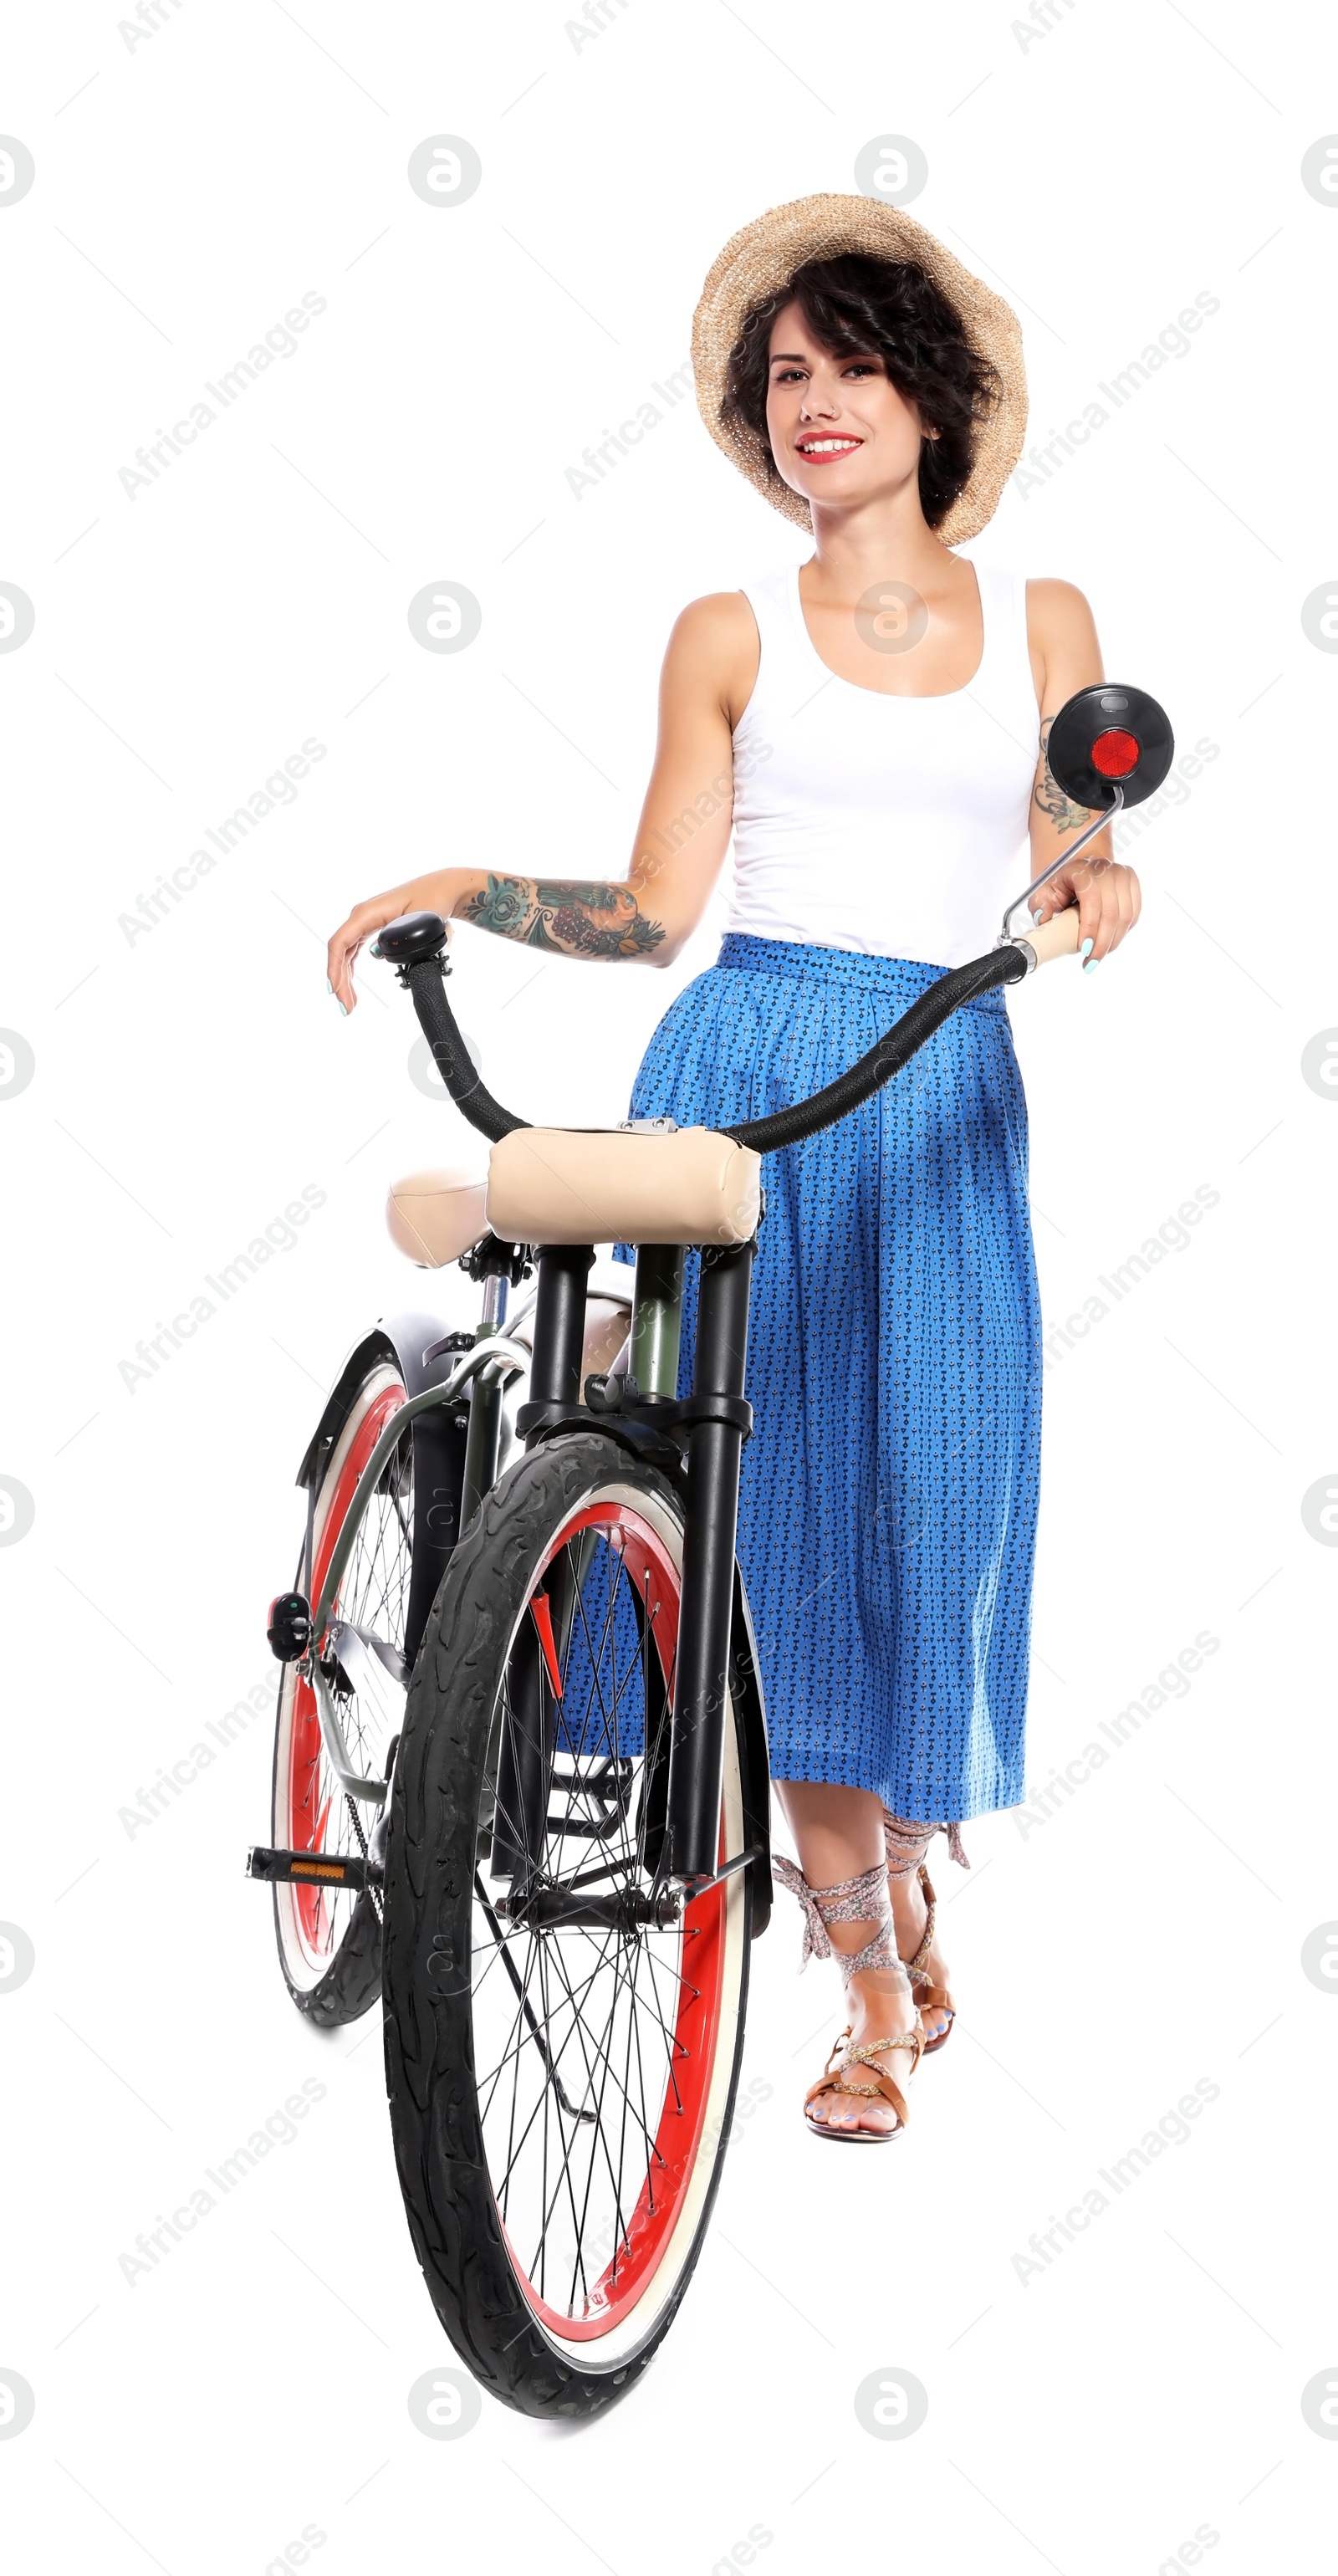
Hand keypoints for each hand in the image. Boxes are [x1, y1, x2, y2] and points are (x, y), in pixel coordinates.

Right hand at [325, 887, 449, 1014]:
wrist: (445, 889)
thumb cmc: (433, 901)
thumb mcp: (420, 921)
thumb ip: (400, 939)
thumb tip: (376, 953)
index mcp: (368, 913)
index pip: (340, 942)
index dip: (334, 968)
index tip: (335, 991)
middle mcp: (362, 916)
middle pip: (341, 952)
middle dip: (340, 981)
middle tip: (346, 1008)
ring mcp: (367, 921)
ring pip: (347, 954)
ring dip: (345, 978)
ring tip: (350, 1003)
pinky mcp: (374, 927)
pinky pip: (355, 951)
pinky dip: (352, 969)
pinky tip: (352, 986)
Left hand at [1031, 856, 1140, 965]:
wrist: (1081, 867)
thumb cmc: (1062, 882)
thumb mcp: (1043, 890)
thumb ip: (1039, 904)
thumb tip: (1044, 919)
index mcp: (1085, 871)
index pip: (1092, 902)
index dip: (1090, 929)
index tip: (1084, 950)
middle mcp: (1109, 871)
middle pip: (1112, 914)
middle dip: (1101, 944)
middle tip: (1090, 963)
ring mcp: (1124, 877)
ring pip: (1126, 917)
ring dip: (1113, 942)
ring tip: (1098, 957)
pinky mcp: (1133, 886)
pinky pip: (1133, 915)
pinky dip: (1122, 933)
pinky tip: (1109, 942)